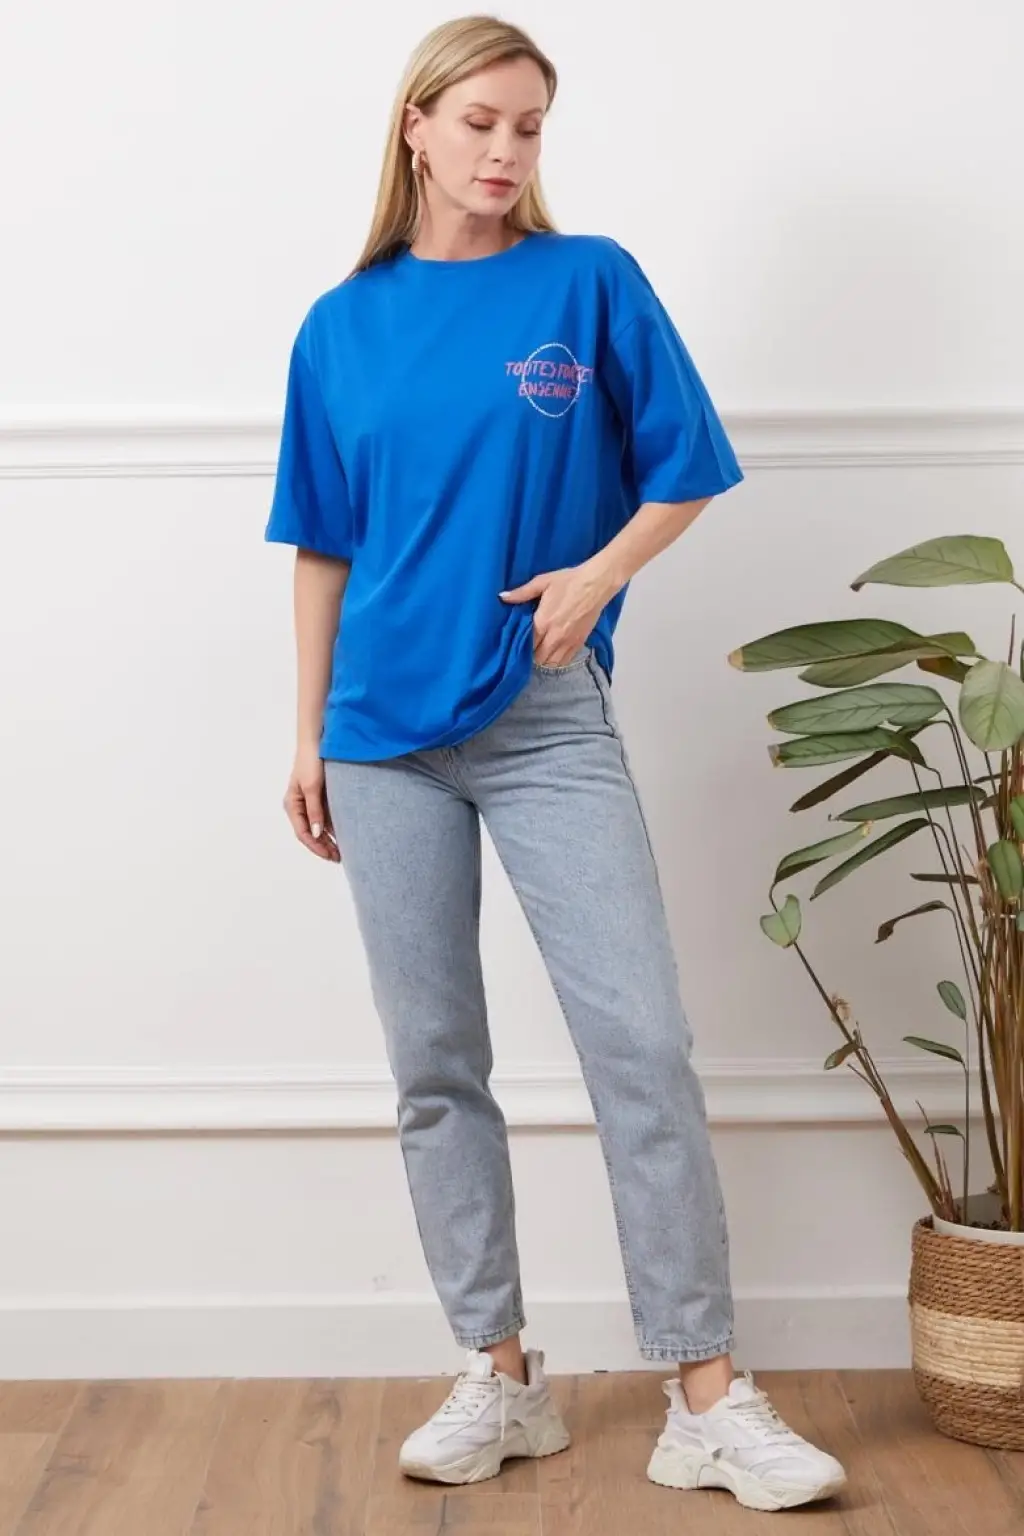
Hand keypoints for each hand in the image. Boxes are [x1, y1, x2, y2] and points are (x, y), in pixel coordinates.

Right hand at [284, 743, 340, 861]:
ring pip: (318, 826)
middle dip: (323, 846)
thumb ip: (315, 811)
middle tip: (339, 857)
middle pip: (310, 832)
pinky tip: (343, 834)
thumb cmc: (311, 762)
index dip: (317, 846)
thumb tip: (316, 833)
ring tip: (342, 850)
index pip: (303, 833)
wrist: (317, 741)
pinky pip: (324, 817)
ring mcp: (309, 801)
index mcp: (292, 804)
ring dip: (328, 839)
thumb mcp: (312, 788)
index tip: (331, 855)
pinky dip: (332, 827)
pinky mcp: (319, 796)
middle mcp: (299, 805)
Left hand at [499, 560, 617, 666]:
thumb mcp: (542, 582)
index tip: (518, 643)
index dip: (520, 646)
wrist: (596, 584)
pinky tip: (554, 654)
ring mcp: (568, 642)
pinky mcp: (580, 642)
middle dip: (531, 655)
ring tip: (541, 652)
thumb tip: (502, 596)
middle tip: (529, 647)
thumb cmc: (568, 581)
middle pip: (537, 658)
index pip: (526, 644)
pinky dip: (558, 661)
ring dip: (544, 660)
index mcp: (542, 622)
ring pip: (551, 663)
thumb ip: (522, 593)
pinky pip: (565, 661)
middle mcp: (554, 636)